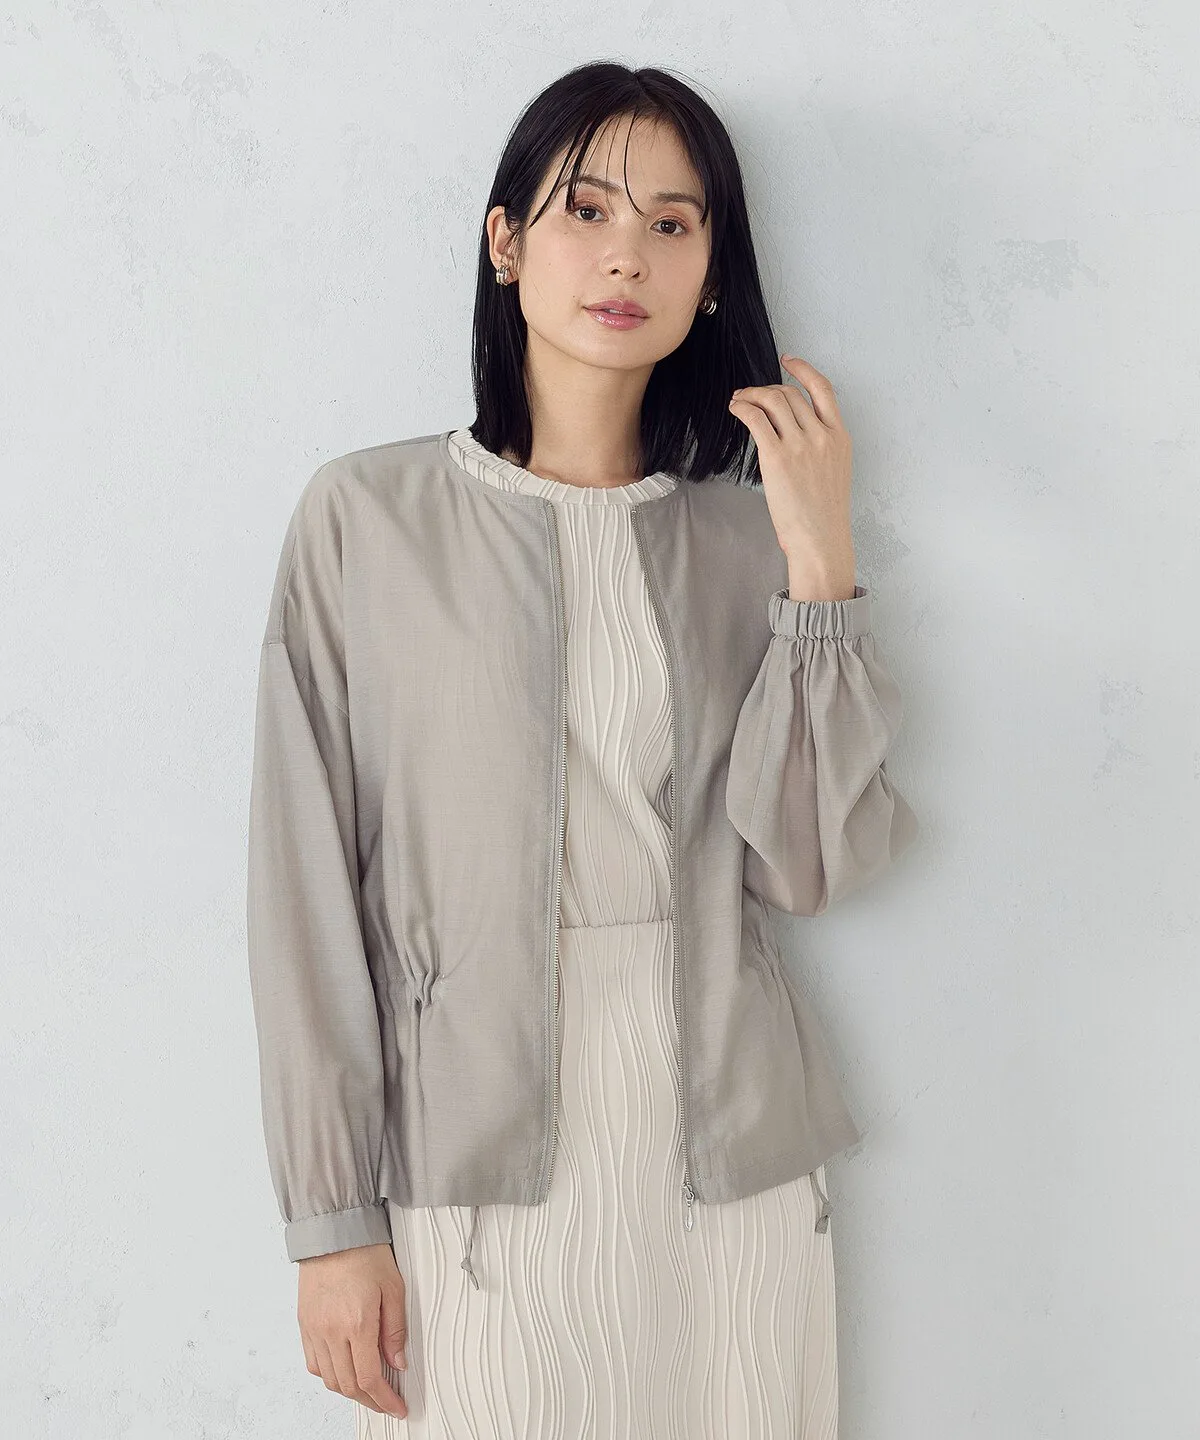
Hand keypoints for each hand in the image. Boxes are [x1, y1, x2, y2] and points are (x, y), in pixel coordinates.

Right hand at [298, 1241, 408, 1418]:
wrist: (334, 1232)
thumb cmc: (365, 1252)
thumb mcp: (393, 1287)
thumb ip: (395, 1330)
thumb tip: (398, 1363)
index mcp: (357, 1323)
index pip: (369, 1379)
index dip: (385, 1400)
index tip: (397, 1407)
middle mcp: (331, 1331)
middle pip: (348, 1385)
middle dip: (370, 1400)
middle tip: (386, 1402)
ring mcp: (314, 1330)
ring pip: (329, 1379)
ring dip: (349, 1391)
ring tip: (368, 1389)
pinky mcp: (305, 1324)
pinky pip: (314, 1363)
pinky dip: (329, 1374)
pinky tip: (344, 1369)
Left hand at [728, 355, 855, 596]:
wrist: (820, 539)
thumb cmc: (823, 515)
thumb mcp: (833, 473)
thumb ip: (818, 448)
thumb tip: (790, 435)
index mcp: (840, 437)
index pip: (823, 390)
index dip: (804, 369)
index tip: (788, 360)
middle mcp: (822, 435)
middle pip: (790, 394)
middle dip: (766, 389)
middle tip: (749, 395)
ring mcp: (801, 445)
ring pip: (773, 400)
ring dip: (751, 395)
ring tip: (738, 401)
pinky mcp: (777, 457)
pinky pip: (756, 419)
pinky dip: (743, 408)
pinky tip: (735, 409)